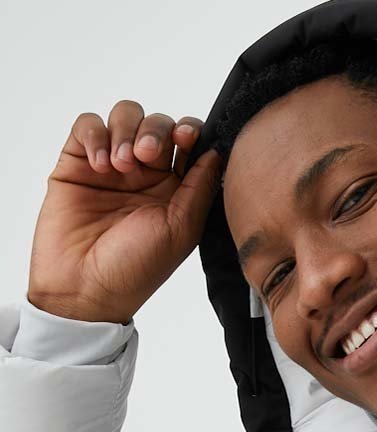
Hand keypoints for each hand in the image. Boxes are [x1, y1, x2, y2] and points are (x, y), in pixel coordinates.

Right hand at [26, 100, 221, 323]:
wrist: (84, 288)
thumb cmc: (135, 269)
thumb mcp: (181, 231)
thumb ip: (200, 188)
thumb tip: (217, 151)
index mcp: (174, 190)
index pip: (188, 142)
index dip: (190, 131)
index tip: (187, 139)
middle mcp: (144, 174)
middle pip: (157, 124)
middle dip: (155, 131)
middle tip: (146, 155)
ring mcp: (110, 166)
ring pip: (124, 116)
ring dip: (126, 131)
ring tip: (120, 166)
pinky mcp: (77, 163)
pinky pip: (87, 125)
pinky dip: (95, 135)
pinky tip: (100, 165)